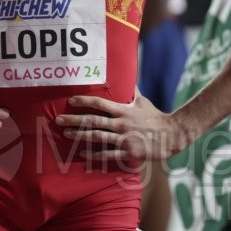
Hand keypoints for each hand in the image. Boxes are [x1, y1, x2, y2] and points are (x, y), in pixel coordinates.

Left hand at [54, 88, 184, 162]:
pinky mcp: (128, 153)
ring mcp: (124, 139)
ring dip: (80, 135)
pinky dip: (94, 155)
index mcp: (123, 110)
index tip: (70, 101)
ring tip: (65, 134)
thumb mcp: (142, 101)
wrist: (171, 135)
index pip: (99, 103)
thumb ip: (131, 90)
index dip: (84, 101)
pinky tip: (82, 154)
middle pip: (93, 120)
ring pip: (97, 137)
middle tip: (58, 120)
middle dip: (74, 120)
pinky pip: (108, 155)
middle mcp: (121, 123)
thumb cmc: (155, 116)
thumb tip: (127, 75)